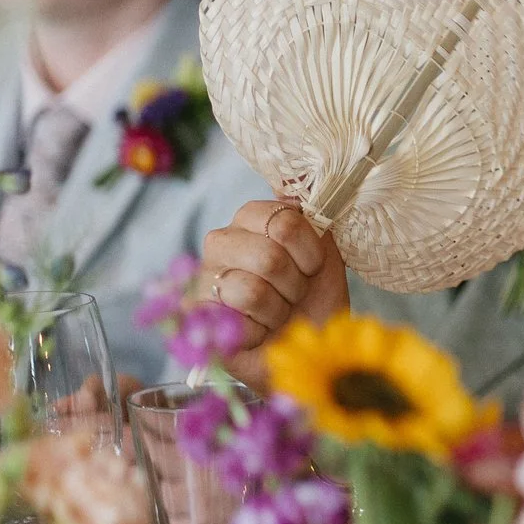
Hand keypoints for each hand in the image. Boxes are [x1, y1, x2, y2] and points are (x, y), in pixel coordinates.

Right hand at [201, 199, 348, 377]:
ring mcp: (203, 279)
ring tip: (278, 313)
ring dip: (278, 310)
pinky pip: (235, 321)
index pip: (285, 220)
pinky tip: (258, 332)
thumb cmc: (315, 300)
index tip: (312, 268)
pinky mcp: (195, 318)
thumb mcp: (327, 253)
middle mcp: (221, 242)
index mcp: (251, 219)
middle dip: (294, 284)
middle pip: (269, 256)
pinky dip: (259, 332)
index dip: (309, 252)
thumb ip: (313, 214)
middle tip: (294, 294)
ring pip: (252, 290)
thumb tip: (294, 175)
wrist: (305, 348)